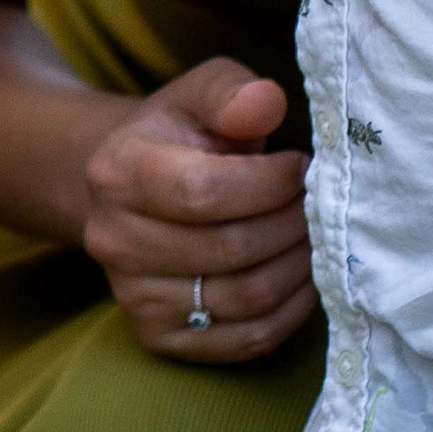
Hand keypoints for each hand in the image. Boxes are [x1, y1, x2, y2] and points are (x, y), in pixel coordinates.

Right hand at [82, 59, 314, 361]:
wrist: (137, 191)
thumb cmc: (183, 136)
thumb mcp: (203, 94)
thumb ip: (234, 92)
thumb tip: (264, 103)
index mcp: (116, 173)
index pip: (203, 191)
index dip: (270, 183)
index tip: (300, 168)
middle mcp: (111, 240)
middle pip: (230, 248)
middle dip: (293, 225)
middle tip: (320, 205)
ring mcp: (132, 296)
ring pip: (245, 297)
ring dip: (299, 268)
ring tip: (317, 237)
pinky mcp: (159, 336)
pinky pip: (245, 339)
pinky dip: (290, 311)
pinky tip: (302, 276)